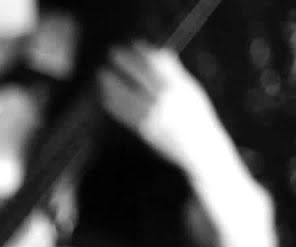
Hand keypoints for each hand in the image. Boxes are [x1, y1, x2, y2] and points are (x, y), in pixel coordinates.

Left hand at [96, 41, 227, 177]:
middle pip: (139, 76)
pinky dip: (113, 102)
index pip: (157, 65)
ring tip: (102, 73)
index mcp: (179, 89)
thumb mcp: (191, 90)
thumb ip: (174, 72)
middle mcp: (165, 101)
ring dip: (111, 82)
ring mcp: (152, 116)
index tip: (131, 43)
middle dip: (123, 62)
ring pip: (126, 94)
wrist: (200, 147)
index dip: (141, 53)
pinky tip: (105, 95)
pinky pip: (123, 114)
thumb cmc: (197, 115)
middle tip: (111, 52)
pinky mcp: (143, 130)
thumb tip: (160, 52)